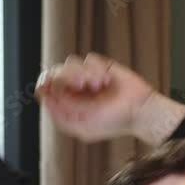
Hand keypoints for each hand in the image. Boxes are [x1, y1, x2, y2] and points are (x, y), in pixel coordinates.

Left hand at [35, 53, 156, 142]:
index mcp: (66, 104)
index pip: (45, 89)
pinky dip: (96, 70)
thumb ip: (61, 113)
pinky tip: (106, 81)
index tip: (50, 85)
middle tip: (80, 84)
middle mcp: (74, 89)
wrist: (139, 111)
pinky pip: (88, 59)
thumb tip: (45, 96)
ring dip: (85, 74)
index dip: (45, 84)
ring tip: (98, 86)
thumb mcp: (82, 126)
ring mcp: (86, 76)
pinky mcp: (99, 65)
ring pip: (70, 63)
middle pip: (54, 72)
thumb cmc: (113, 122)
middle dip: (66, 78)